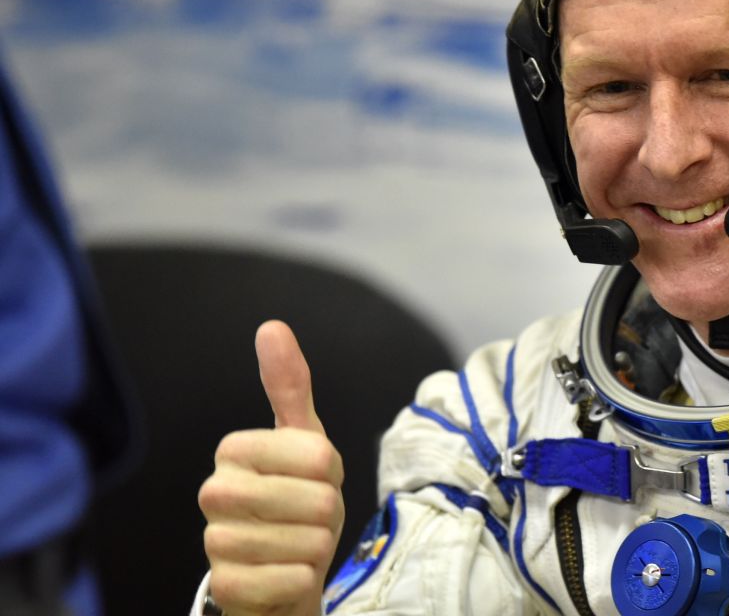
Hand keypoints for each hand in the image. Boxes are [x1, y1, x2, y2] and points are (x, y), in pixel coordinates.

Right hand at [198, 321, 345, 615]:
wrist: (278, 570)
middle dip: (327, 514)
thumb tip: (271, 326)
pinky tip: (285, 575)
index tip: (311, 480)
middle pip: (318, 501)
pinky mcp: (224, 586)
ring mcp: (214, 541)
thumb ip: (290, 386)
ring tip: (296, 546)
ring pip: (308, 543)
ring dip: (317, 549)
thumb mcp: (304, 441)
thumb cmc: (296, 501)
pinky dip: (302, 581)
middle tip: (307, 518)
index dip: (331, 474)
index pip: (319, 456)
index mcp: (234, 449)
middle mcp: (215, 491)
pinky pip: (292, 580)